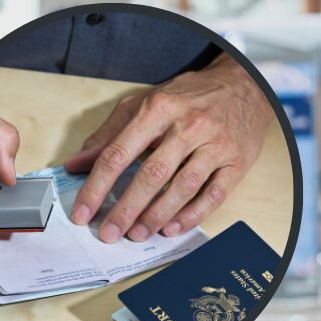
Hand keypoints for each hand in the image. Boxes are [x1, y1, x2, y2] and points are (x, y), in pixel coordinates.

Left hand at [64, 55, 271, 242]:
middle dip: (126, 208)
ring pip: (184, 187)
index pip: (119, 152)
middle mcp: (188, 126)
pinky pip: (214, 194)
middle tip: (109, 233)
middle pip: (152, 174)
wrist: (243, 86)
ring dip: (158, 215)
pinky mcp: (236, 162)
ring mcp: (215, 145)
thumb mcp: (145, 103)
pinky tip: (172, 228)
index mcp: (158, 108)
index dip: (97, 186)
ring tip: (138, 234)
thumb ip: (109, 133)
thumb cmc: (190, 97)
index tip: (82, 212)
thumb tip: (76, 164)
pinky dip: (192, 214)